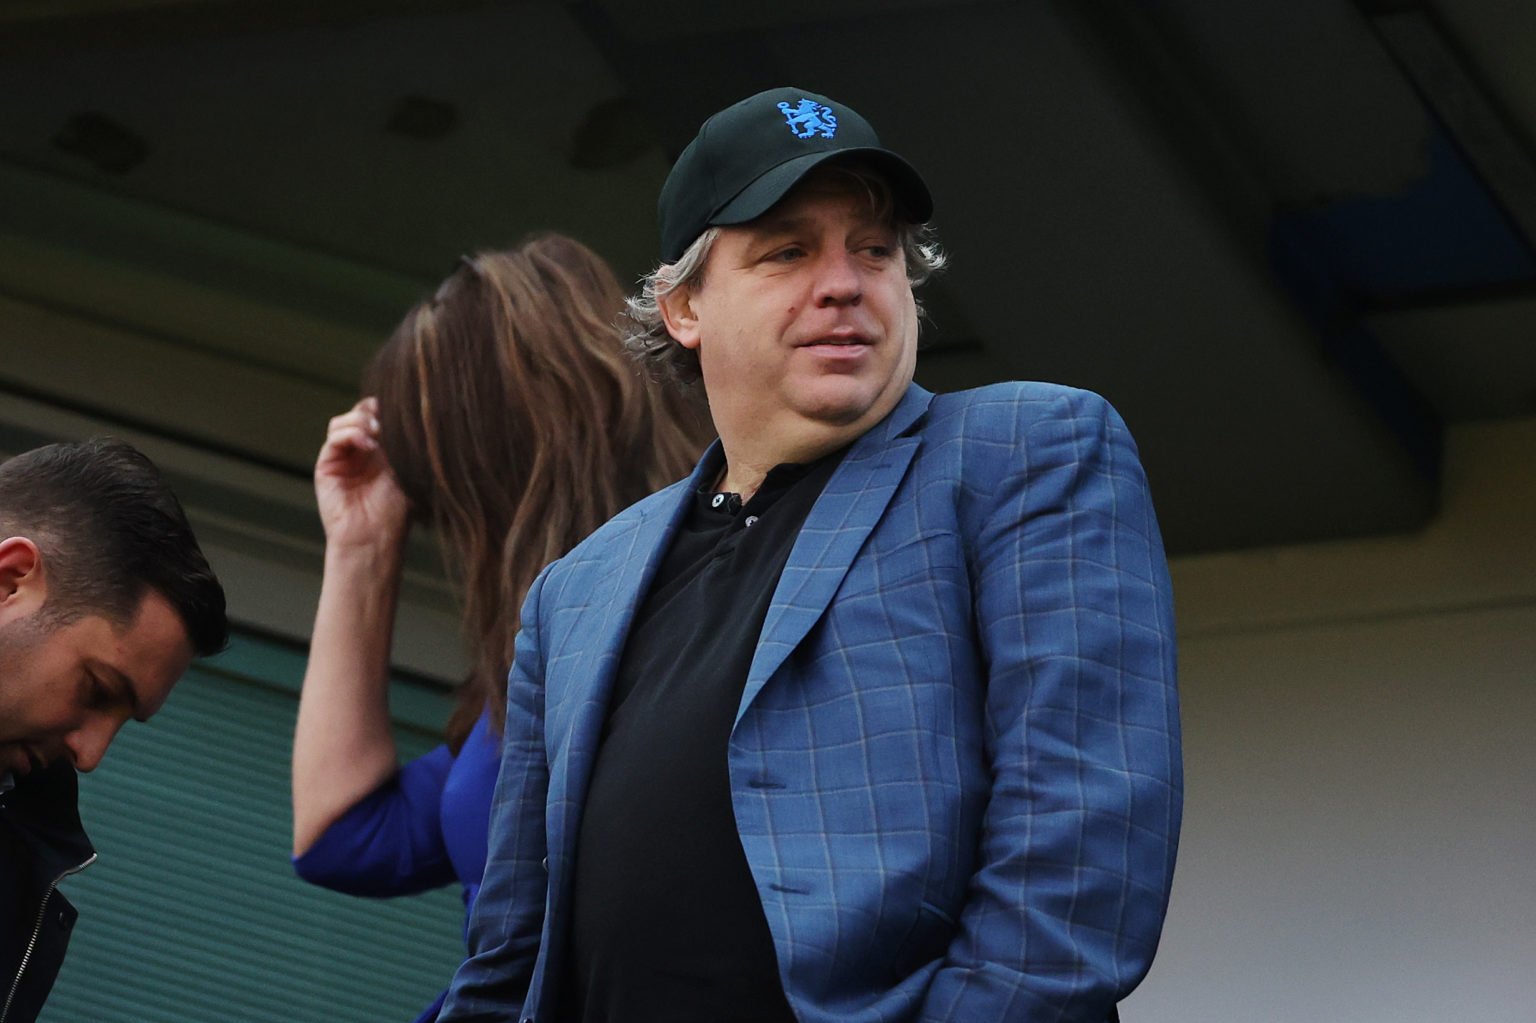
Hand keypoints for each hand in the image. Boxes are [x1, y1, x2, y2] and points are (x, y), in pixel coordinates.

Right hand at [314, 398, 409, 550]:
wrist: (376, 539)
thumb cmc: (395, 512)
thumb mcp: (404, 471)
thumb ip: (398, 444)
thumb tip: (398, 417)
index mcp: (379, 452)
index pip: (375, 418)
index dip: (383, 409)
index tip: (399, 407)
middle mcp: (358, 453)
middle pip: (356, 415)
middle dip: (370, 413)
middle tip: (384, 423)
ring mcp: (341, 459)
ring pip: (341, 423)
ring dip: (358, 421)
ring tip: (375, 432)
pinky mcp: (326, 467)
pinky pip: (333, 440)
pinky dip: (349, 435)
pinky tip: (368, 445)